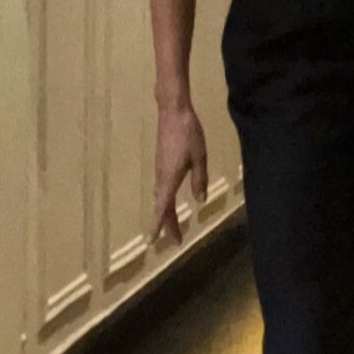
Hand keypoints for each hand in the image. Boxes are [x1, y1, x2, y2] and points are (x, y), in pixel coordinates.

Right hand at [150, 103, 207, 243]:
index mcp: (170, 178)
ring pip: (161, 197)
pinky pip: (161, 187)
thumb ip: (199, 180)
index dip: (159, 225)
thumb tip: (200, 200)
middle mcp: (161, 177)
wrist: (173, 112)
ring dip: (166, 212)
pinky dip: (165, 200)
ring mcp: (159, 170)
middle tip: (176, 239)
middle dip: (168, 224)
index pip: (163, 207)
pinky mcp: (160, 163)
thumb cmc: (188, 134)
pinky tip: (169, 201)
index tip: (153, 241)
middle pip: (163, 206)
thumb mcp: (200, 158)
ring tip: (173, 226)